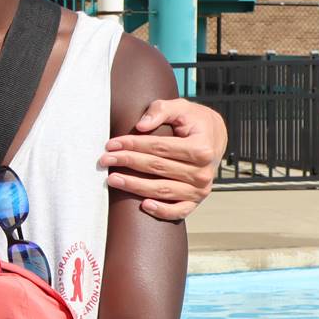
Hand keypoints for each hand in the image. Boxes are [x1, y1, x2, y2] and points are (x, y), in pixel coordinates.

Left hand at [101, 98, 225, 220]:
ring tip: (112, 179)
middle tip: (104, 159)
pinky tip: (144, 205)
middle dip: (128, 162)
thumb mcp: (180, 107)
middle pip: (157, 168)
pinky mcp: (196, 200)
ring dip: (135, 186)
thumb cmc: (193, 121)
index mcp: (201, 148)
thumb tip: (140, 126)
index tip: (111, 144)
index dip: (133, 145)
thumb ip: (161, 110)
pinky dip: (162, 211)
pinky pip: (179, 211)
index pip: (160, 147)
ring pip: (162, 190)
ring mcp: (200, 189)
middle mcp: (203, 171)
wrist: (213, 137)